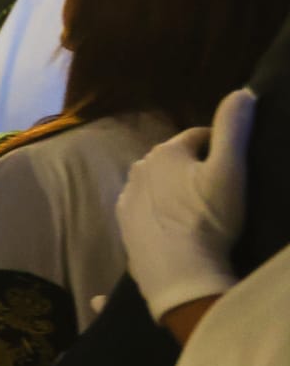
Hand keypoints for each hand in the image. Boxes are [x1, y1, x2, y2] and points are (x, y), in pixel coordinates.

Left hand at [118, 88, 254, 321]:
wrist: (179, 274)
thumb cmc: (208, 218)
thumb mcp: (230, 169)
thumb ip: (234, 127)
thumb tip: (241, 92)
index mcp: (164, 152)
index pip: (197, 137)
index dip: (219, 148)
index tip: (234, 166)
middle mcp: (138, 170)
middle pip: (174, 160)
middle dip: (194, 168)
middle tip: (218, 192)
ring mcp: (127, 199)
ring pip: (157, 185)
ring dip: (175, 191)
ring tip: (199, 212)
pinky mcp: (124, 226)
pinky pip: (146, 210)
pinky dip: (160, 213)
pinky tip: (176, 228)